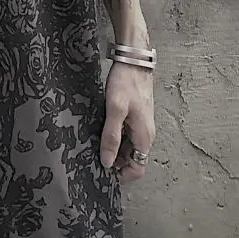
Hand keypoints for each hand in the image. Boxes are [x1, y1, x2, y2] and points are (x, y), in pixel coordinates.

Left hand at [100, 60, 154, 182]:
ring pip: (128, 148)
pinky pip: (125, 135)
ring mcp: (140, 126)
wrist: (134, 61)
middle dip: (115, 164)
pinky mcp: (134, 117)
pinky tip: (99, 132)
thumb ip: (111, 137)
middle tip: (92, 160)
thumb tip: (107, 162)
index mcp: (144, 137)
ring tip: (93, 147)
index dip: (122, 176)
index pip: (138, 169)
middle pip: (132, 160)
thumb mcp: (115, 110)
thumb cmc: (126, 83)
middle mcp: (145, 135)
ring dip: (114, 151)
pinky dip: (115, 139)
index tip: (103, 174)